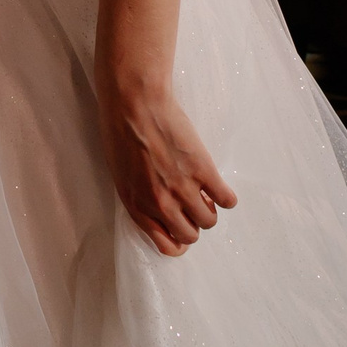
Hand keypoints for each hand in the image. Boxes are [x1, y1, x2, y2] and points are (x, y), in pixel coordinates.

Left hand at [96, 73, 236, 256]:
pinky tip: (218, 185)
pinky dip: (226, 197)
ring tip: (203, 192)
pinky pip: (227, 200)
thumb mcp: (121, 173)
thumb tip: (158, 210)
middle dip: (193, 223)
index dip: (178, 239)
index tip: (182, 227)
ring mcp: (184, 188)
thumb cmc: (119, 131)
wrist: (134, 101)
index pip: (167, 245)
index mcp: (137, 206)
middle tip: (192, 205)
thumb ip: (139, 196)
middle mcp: (161, 204)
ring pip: (210, 220)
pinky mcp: (203, 170)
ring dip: (209, 209)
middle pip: (190, 235)